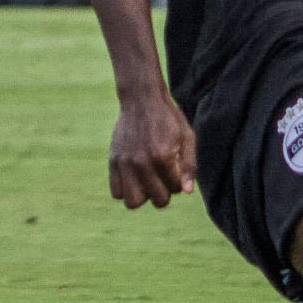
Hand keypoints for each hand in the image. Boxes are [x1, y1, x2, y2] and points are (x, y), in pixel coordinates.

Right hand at [108, 88, 196, 208]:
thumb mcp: (187, 137)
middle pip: (158, 201)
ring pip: (133, 202)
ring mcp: (125, 163)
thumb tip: (187, 192)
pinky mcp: (113, 161)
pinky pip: (116, 192)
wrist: (141, 99)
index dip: (179, 182)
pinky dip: (125, 189)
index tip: (175, 168)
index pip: (176, 189)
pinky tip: (133, 177)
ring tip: (146, 182)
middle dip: (164, 192)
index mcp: (163, 156)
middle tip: (162, 177)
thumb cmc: (168, 118)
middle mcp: (142, 162)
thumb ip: (189, 166)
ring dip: (143, 196)